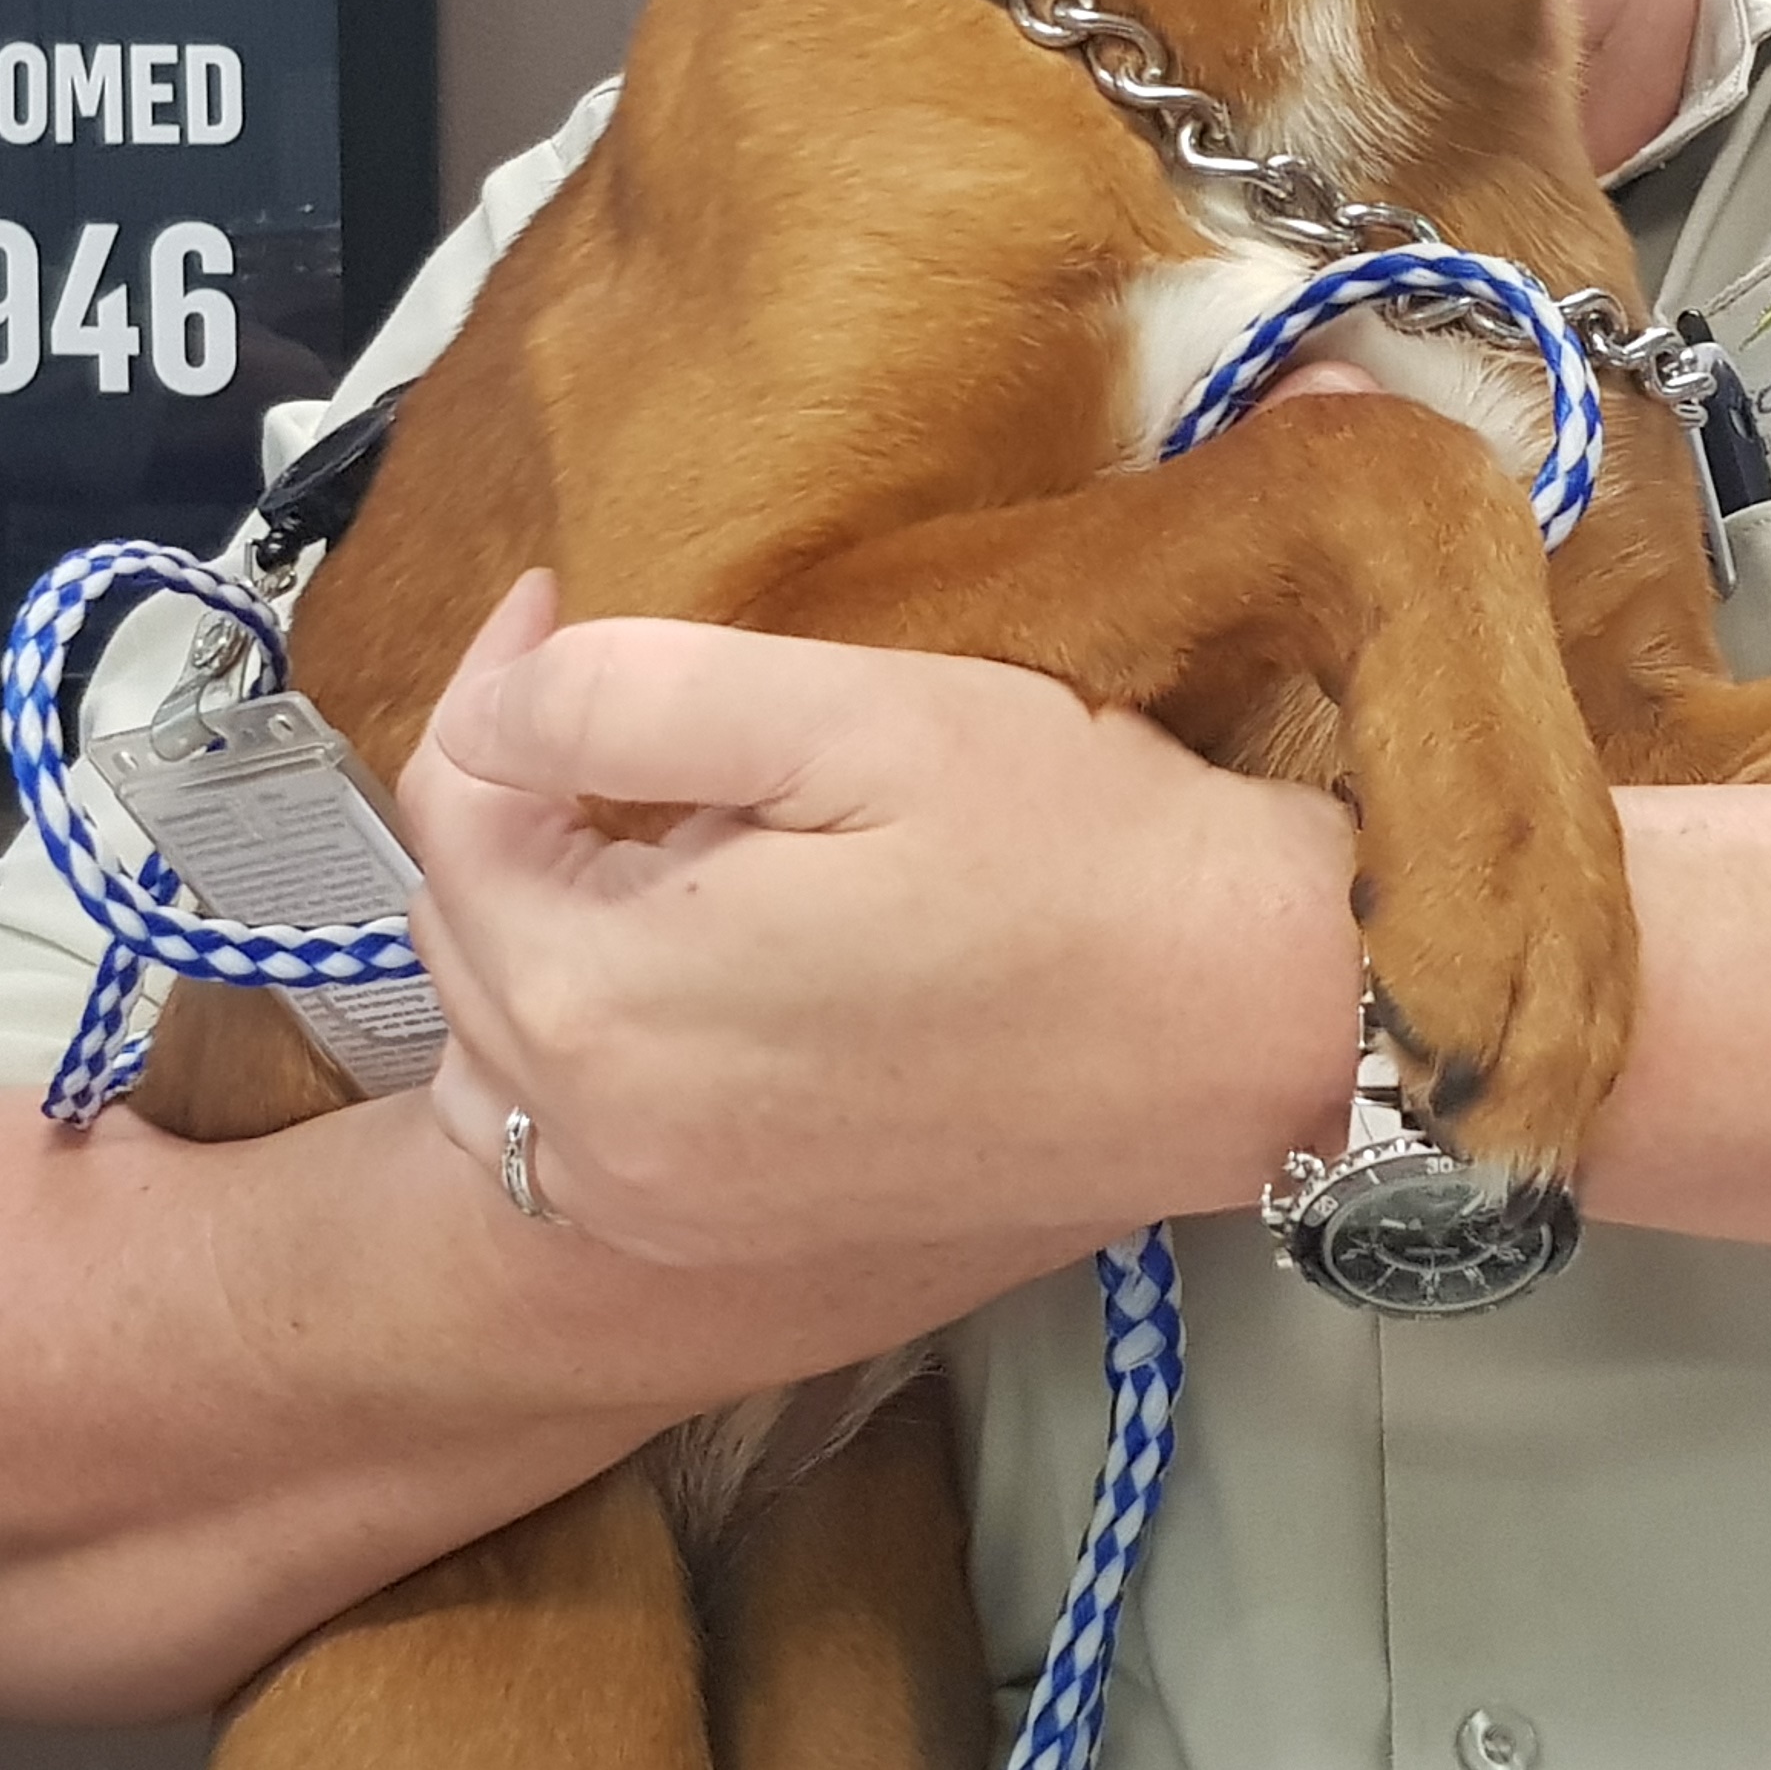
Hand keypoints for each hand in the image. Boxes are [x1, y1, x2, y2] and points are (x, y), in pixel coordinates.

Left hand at [400, 572, 1357, 1266]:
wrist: (1251, 1022)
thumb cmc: (1077, 847)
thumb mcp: (857, 711)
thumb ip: (630, 696)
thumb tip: (493, 704)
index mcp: (604, 997)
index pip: (451, 809)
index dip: (495, 683)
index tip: (557, 600)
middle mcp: (599, 1139)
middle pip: (467, 927)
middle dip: (522, 797)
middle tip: (636, 706)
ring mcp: (665, 1210)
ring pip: (506, 1037)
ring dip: (543, 917)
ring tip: (658, 826)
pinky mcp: (734, 1238)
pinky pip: (577, 1127)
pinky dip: (587, 1032)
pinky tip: (694, 963)